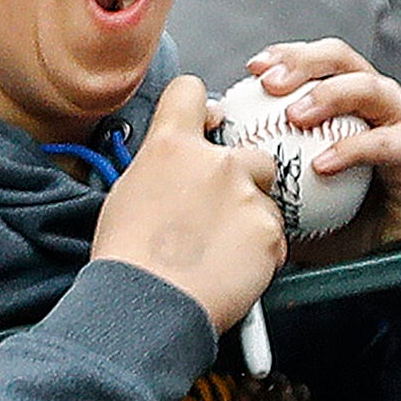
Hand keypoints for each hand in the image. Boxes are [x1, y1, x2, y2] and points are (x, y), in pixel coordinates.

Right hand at [94, 76, 283, 334]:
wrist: (145, 308)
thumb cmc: (126, 259)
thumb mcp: (127, 192)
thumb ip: (161, 166)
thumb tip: (176, 167)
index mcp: (171, 146)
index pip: (191, 92)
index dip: (201, 110)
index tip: (207, 126)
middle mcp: (215, 162)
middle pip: (248, 153)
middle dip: (240, 180)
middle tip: (214, 216)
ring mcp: (247, 197)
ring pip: (264, 198)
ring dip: (250, 219)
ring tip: (217, 253)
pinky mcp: (269, 233)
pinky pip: (274, 235)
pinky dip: (259, 253)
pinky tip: (230, 270)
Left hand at [244, 39, 400, 262]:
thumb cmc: (366, 221)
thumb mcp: (309, 208)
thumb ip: (277, 194)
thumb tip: (234, 193)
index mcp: (347, 104)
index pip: (314, 64)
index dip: (282, 57)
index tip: (249, 72)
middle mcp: (373, 103)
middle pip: (339, 57)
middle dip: (301, 61)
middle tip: (268, 82)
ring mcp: (399, 120)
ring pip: (366, 86)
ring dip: (327, 94)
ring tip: (294, 115)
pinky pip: (383, 140)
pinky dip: (351, 148)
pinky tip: (323, 164)